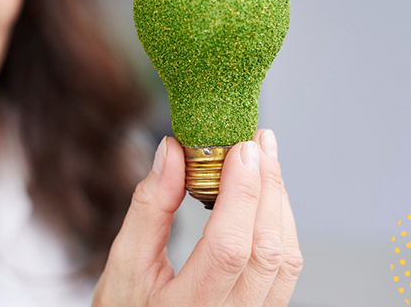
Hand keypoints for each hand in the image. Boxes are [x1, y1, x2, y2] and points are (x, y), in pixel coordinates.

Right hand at [92, 129, 301, 305]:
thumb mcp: (124, 264)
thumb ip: (149, 208)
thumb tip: (171, 153)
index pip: (229, 249)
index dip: (241, 194)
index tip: (241, 148)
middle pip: (267, 249)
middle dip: (267, 186)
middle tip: (257, 141)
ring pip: (285, 259)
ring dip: (278, 203)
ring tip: (263, 160)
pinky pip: (286, 270)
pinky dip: (281, 227)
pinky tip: (266, 198)